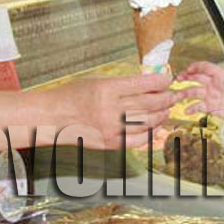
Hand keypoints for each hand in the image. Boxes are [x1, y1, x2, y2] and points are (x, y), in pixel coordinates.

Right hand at [58, 74, 188, 148]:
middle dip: (166, 98)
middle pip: (149, 103)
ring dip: (161, 115)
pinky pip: (137, 140)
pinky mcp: (109, 143)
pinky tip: (155, 128)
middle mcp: (110, 109)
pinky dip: (150, 134)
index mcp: (106, 89)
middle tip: (172, 95)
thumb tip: (147, 84)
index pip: (144, 84)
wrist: (51, 118)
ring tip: (165, 110)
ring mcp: (110, 128)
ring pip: (147, 122)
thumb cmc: (71, 96)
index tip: (167, 80)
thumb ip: (121, 83)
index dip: (161, 82)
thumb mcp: (95, 81)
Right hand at [176, 62, 223, 126]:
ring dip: (184, 93)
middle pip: (196, 78)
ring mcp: (211, 96)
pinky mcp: (210, 107)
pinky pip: (197, 106)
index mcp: (221, 77)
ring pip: (194, 92)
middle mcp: (214, 85)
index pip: (206, 68)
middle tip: (177, 79)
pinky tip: (187, 111)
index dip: (196, 67)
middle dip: (186, 77)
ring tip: (176, 96)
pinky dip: (191, 108)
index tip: (188, 69)